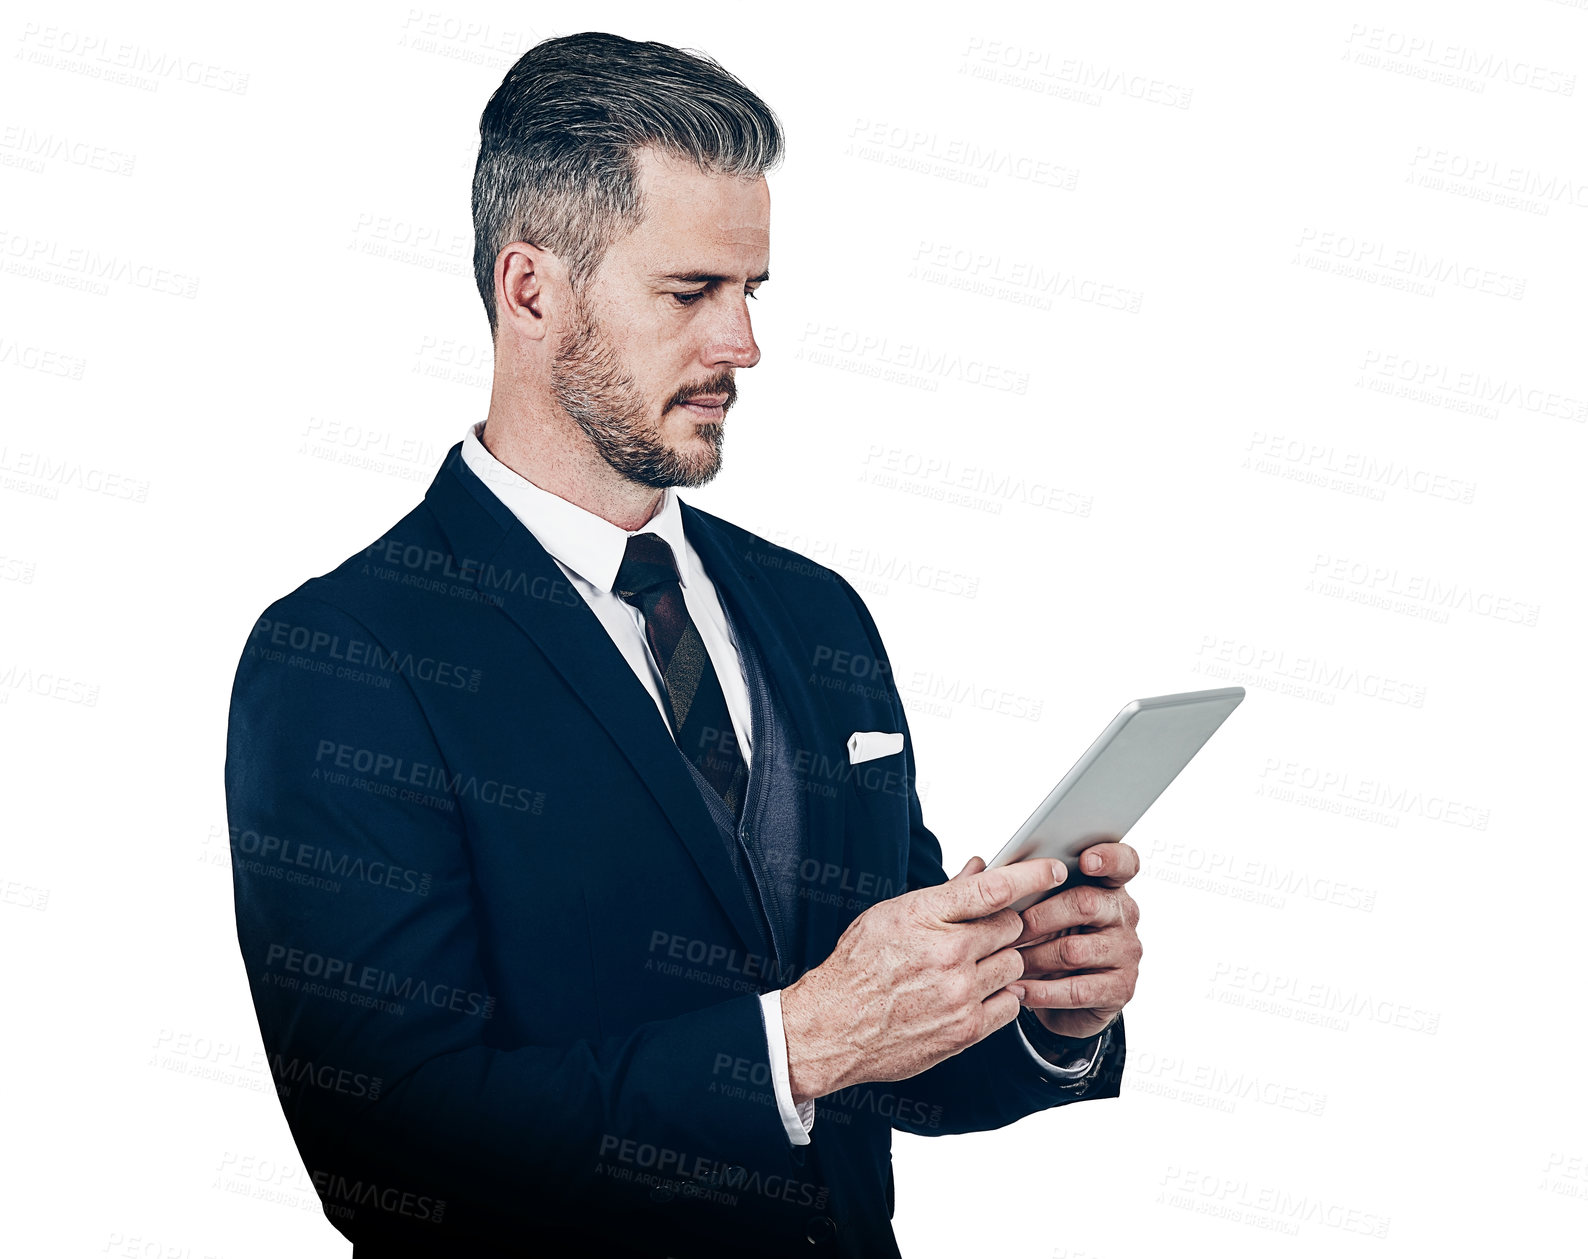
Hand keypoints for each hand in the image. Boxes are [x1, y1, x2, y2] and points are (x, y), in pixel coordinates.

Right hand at [780, 856, 1065, 1104]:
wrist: (834, 1026)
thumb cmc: (859, 966)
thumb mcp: (892, 915)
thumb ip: (944, 894)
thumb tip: (980, 868)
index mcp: (925, 916)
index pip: (993, 888)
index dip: (1031, 874)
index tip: (1054, 869)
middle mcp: (947, 953)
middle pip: (1011, 926)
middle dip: (1002, 926)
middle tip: (980, 934)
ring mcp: (960, 993)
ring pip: (1014, 964)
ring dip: (1001, 962)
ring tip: (971, 966)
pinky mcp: (966, 1029)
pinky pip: (1011, 1004)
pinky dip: (1000, 997)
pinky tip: (976, 993)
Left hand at [1003, 842, 1141, 1039]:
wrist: (1061, 997)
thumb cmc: (1045, 939)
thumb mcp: (1034, 908)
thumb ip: (1012, 884)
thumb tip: (976, 865)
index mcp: (1107, 884)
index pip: (1124, 861)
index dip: (1108, 857)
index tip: (1085, 860)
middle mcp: (1123, 914)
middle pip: (1086, 903)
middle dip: (1039, 916)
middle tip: (1009, 927)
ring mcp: (1126, 952)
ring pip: (1076, 949)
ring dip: (1035, 957)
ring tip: (1007, 961)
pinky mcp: (1121, 988)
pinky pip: (1078, 989)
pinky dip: (1042, 991)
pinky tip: (1018, 989)